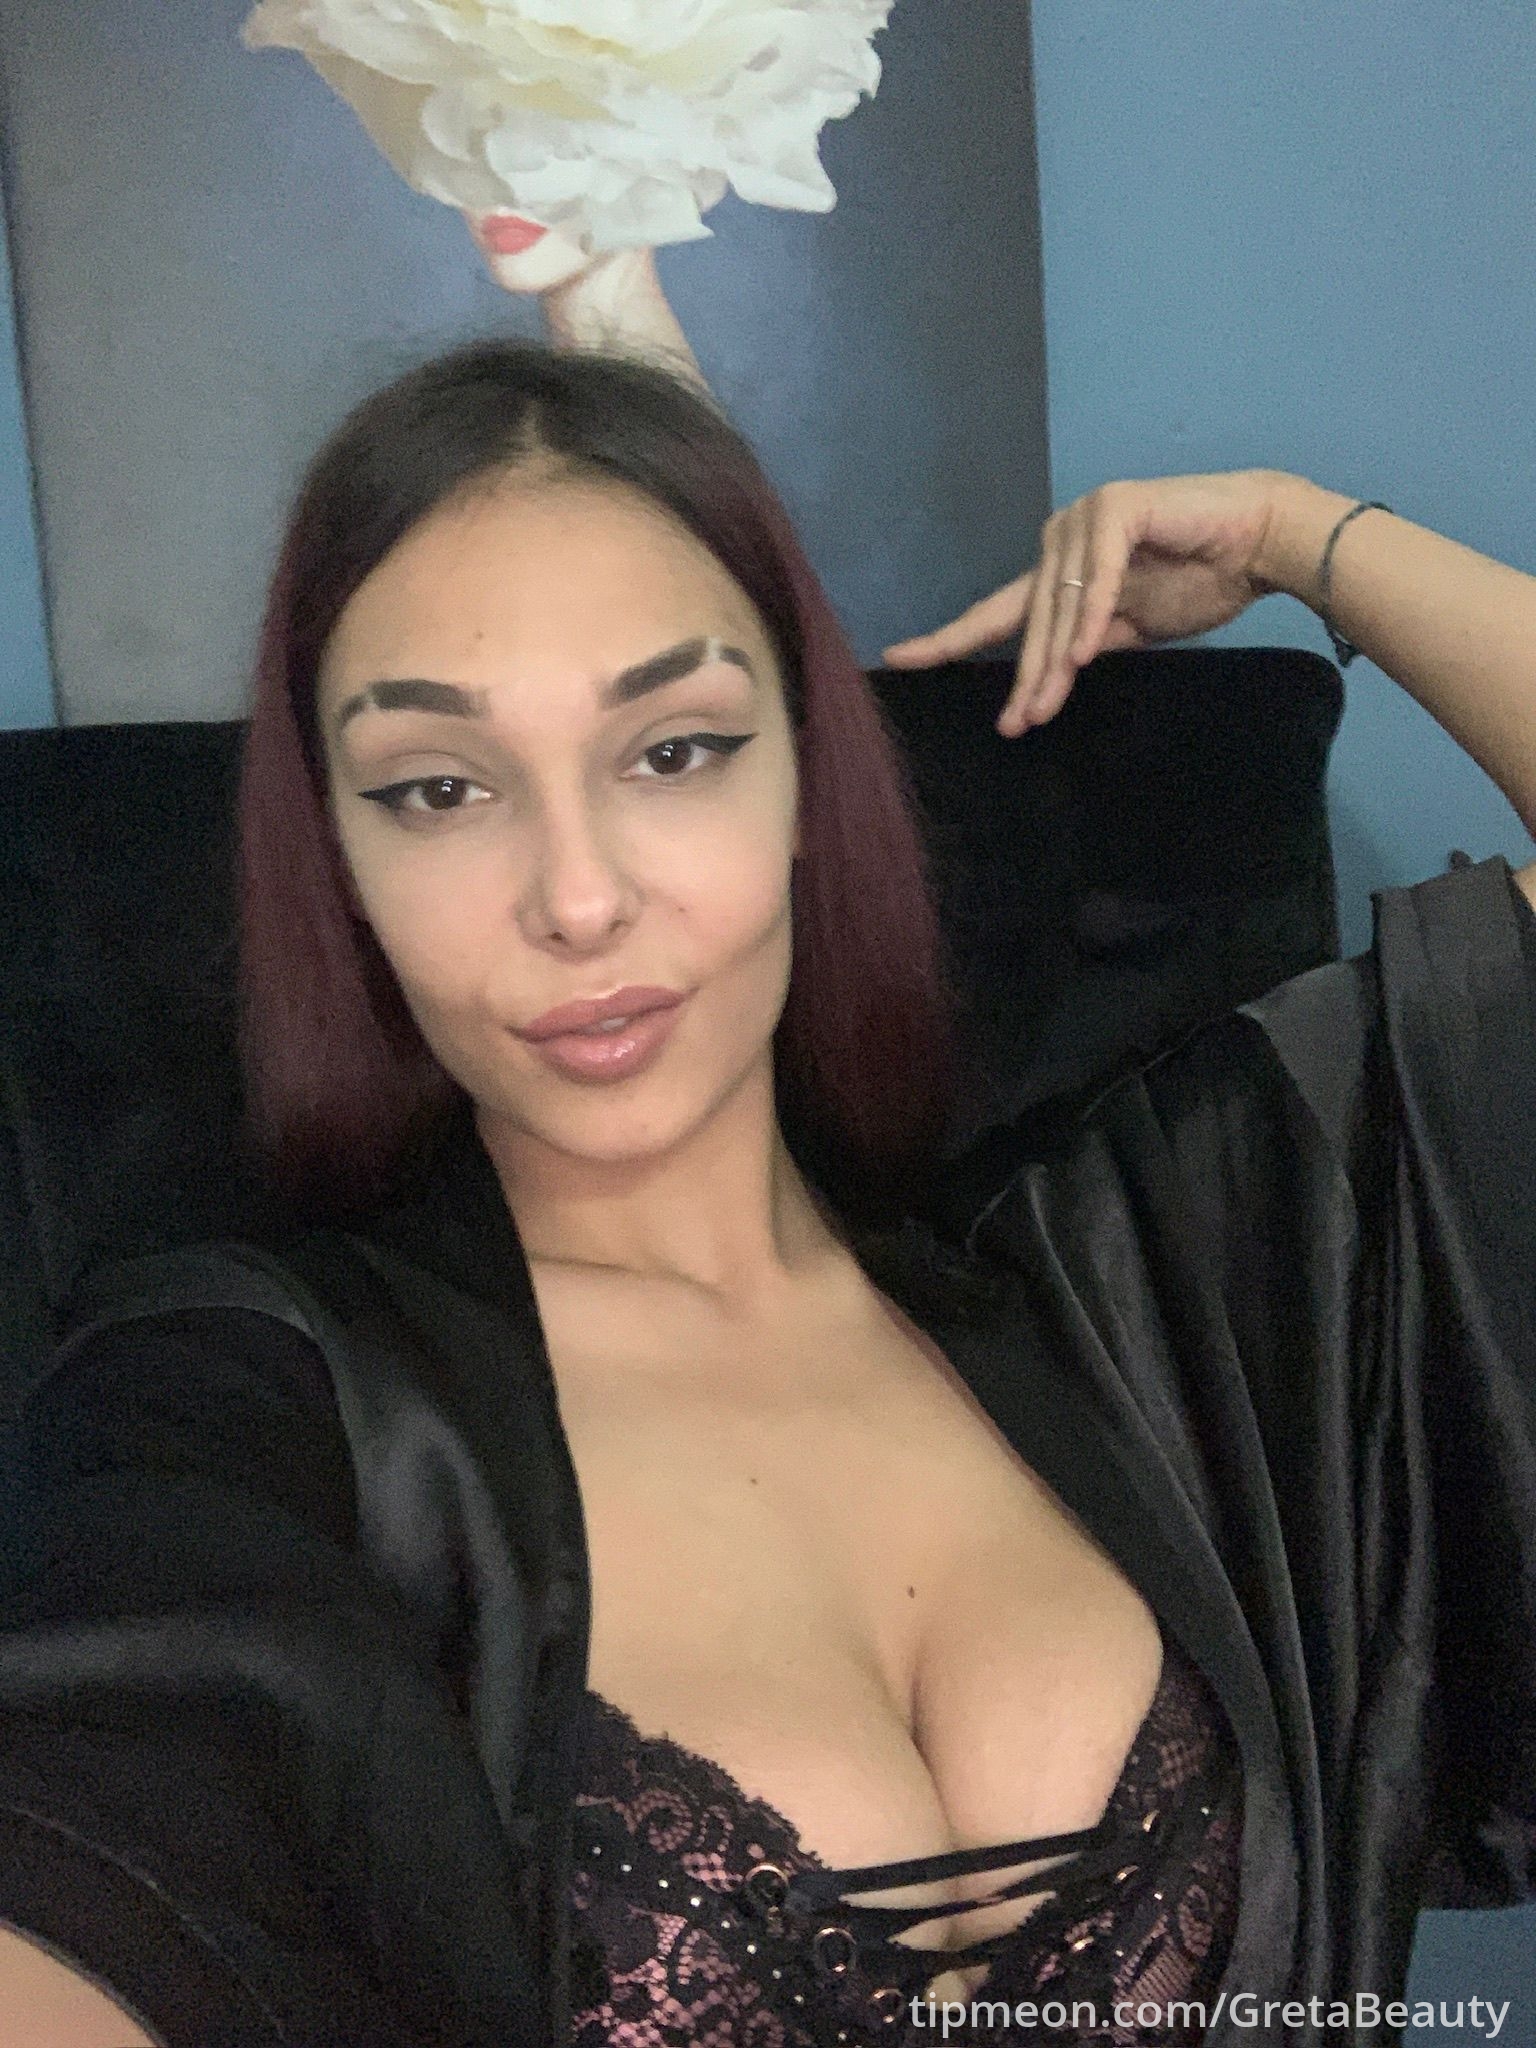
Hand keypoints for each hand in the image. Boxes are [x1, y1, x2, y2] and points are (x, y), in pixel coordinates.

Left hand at [882, 468, 1301, 735]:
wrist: (1260, 543)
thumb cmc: (1202, 579)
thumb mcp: (1127, 629)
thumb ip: (1082, 646)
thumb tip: (1041, 687)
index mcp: (1060, 567)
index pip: (997, 613)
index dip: (950, 638)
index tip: (900, 658)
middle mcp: (1063, 538)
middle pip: (1030, 622)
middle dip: (1024, 678)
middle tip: (1015, 724)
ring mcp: (1086, 518)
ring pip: (1058, 606)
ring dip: (1053, 661)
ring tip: (1043, 706)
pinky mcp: (1119, 508)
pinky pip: (1097, 578)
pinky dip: (1090, 618)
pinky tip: (1083, 656)